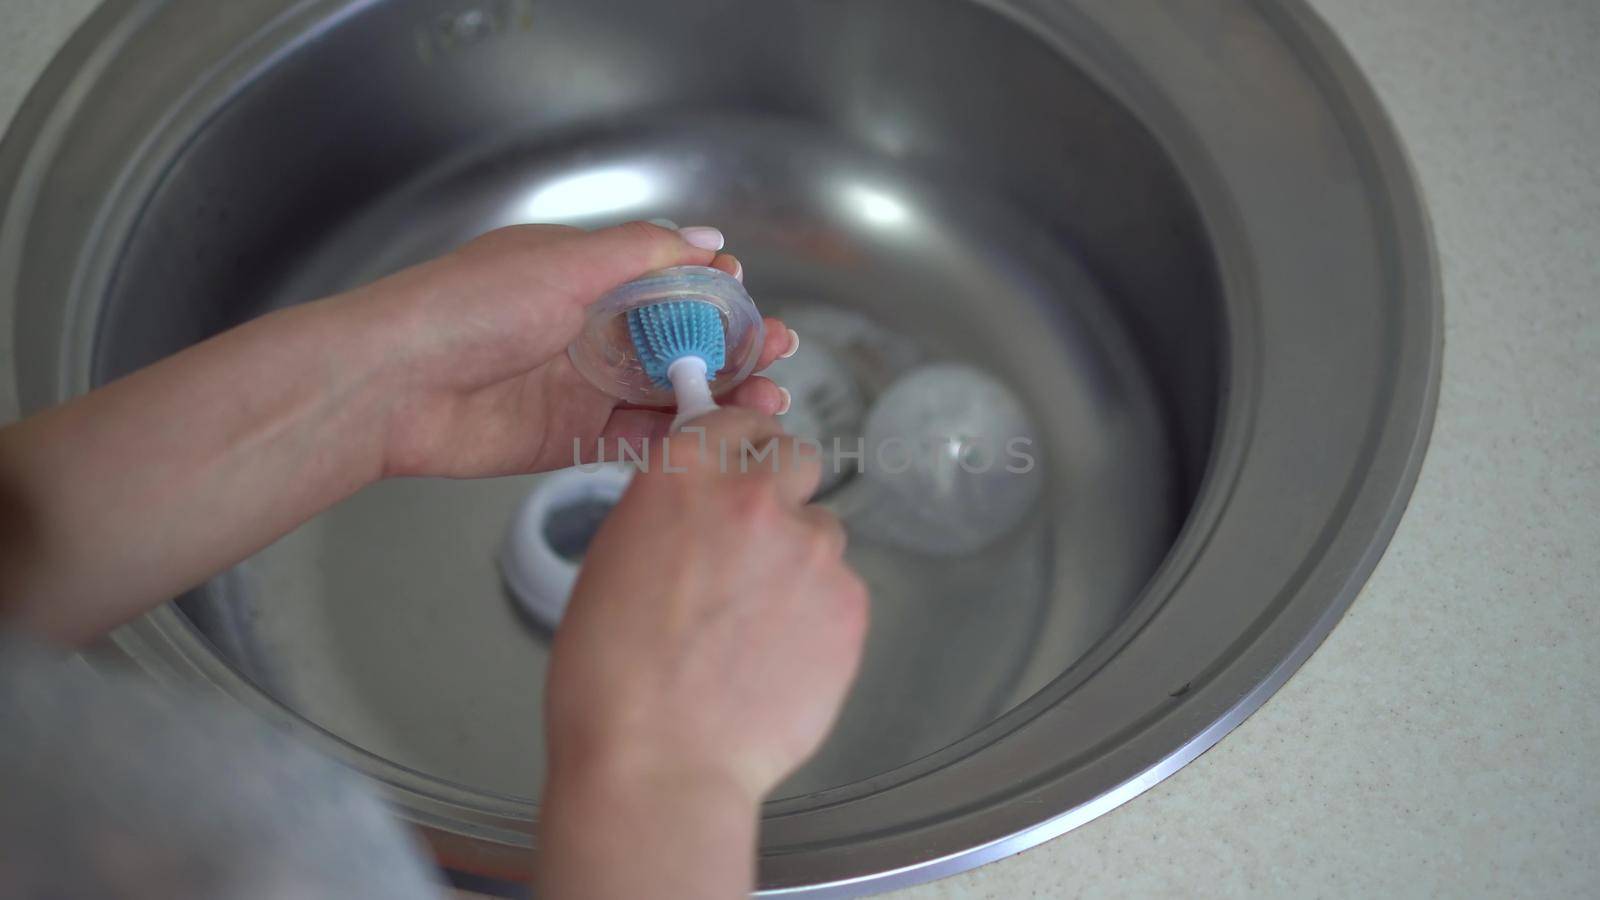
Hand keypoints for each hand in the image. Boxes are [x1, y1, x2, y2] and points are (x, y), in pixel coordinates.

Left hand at [338, 221, 797, 477]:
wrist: (392, 385)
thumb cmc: (464, 308)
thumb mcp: (563, 263)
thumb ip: (641, 254)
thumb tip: (708, 240)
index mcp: (587, 277)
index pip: (671, 281)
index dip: (719, 293)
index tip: (756, 304)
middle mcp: (590, 330)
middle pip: (681, 340)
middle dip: (736, 348)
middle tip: (781, 355)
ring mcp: (582, 386)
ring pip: (670, 392)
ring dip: (721, 395)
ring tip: (770, 401)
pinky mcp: (570, 437)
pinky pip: (638, 440)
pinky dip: (681, 439)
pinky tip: (718, 437)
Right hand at [540, 408, 868, 898]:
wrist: (658, 764)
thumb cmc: (611, 680)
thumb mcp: (615, 560)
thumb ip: (673, 513)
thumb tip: (703, 507)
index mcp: (684, 474)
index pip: (738, 417)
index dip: (744, 437)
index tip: (748, 451)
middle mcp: (756, 496)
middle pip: (798, 458)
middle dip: (781, 489)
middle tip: (757, 541)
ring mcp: (811, 549)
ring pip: (822, 531)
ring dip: (798, 561)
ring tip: (756, 625)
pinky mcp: (850, 604)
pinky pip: (840, 591)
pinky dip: (817, 616)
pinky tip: (776, 658)